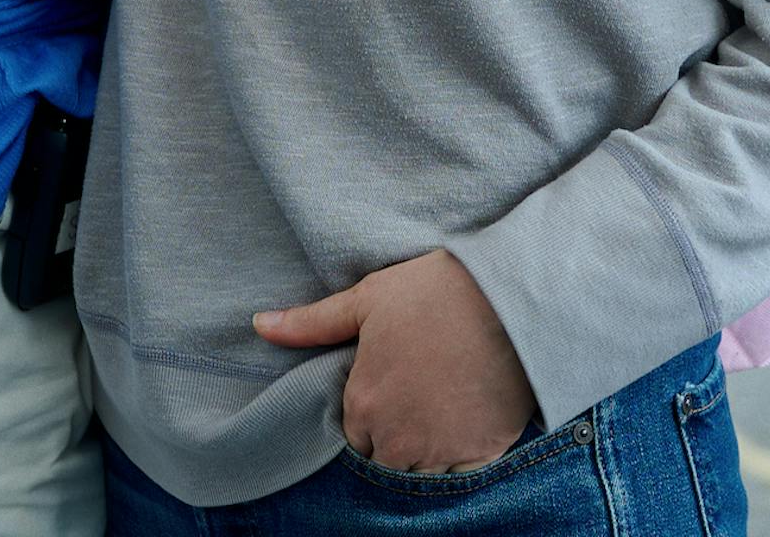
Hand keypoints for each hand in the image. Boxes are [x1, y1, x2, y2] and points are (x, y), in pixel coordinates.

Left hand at [254, 250, 534, 474]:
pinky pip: (461, 477)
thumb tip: (259, 325)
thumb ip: (311, 323)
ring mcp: (441, 453)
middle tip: (417, 394)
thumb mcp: (367, 299)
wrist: (511, 299)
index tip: (389, 387)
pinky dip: (461, 457)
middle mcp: (397, 441)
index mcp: (364, 405)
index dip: (369, 413)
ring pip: (420, 473)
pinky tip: (467, 419)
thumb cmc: (435, 293)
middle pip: (385, 459)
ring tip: (441, 406)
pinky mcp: (482, 456)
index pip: (353, 435)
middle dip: (394, 437)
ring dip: (425, 451)